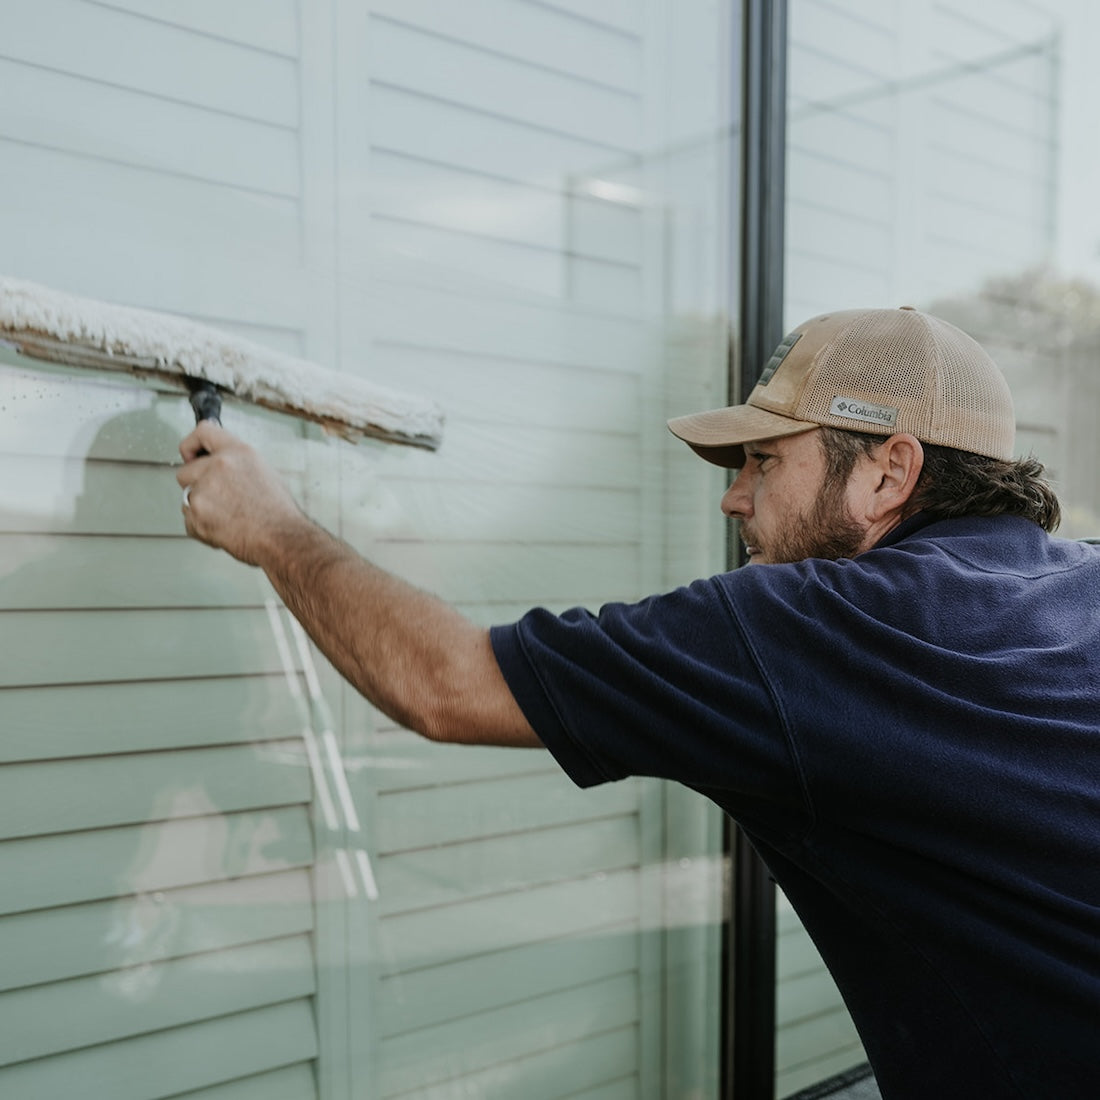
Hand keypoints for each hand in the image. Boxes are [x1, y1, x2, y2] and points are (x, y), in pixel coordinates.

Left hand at [177, 421, 306, 565]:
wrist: (280, 538)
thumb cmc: (278, 512)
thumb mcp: (266, 473)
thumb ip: (238, 464)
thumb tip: (223, 465)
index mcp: (237, 453)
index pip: (204, 432)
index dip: (192, 444)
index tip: (190, 455)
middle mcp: (218, 467)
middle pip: (185, 471)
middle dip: (196, 484)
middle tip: (215, 497)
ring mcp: (204, 490)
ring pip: (187, 497)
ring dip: (201, 508)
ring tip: (228, 516)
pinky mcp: (196, 514)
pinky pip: (189, 521)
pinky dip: (201, 527)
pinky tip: (224, 527)